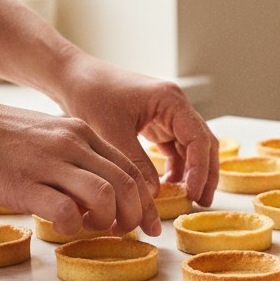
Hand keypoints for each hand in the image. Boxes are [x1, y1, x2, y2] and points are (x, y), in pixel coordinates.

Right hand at [0, 97, 161, 237]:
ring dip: (108, 220)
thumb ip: (75, 159)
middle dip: (134, 215)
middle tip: (125, 233)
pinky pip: (66, 210)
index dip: (147, 200)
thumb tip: (97, 196)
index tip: (149, 223)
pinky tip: (62, 227)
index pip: (131, 167)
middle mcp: (72, 144)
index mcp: (81, 133)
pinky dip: (72, 226)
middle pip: (126, 183)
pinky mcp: (24, 183)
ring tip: (94, 228)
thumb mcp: (48, 135)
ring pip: (105, 194)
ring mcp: (49, 162)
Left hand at [55, 56, 218, 207]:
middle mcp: (175, 106)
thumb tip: (154, 195)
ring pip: (192, 147)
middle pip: (203, 143)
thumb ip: (135, 163)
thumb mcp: (112, 131)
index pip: (199, 138)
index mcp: (171, 100)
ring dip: (194, 172)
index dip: (200, 169)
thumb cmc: (92, 94)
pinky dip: (177, 167)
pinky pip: (176, 149)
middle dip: (205, 173)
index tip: (194, 193)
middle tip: (202, 201)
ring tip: (189, 199)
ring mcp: (168, 115)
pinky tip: (169, 186)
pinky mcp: (157, 124)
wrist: (73, 78)